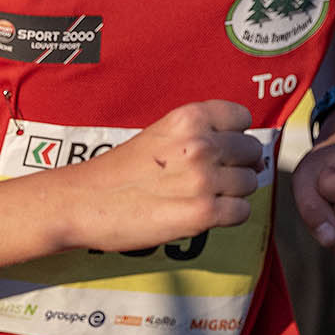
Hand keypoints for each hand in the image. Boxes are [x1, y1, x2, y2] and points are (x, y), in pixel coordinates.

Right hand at [60, 101, 264, 253]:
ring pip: (250, 183)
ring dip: (233, 193)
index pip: (242, 118)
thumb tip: (242, 149)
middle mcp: (200, 144)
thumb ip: (197, 134)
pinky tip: (205, 214)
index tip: (221, 147)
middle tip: (213, 177)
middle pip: (251, 151)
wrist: (83, 202)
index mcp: (188, 118)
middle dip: (238, 165)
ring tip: (203, 197)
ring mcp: (203, 179)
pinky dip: (229, 216)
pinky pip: (242, 212)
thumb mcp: (159, 134)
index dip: (234, 134)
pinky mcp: (202, 214)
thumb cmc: (117, 171)